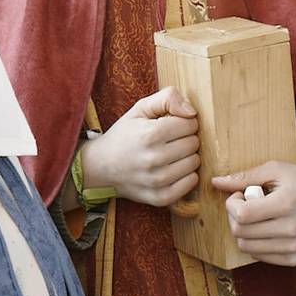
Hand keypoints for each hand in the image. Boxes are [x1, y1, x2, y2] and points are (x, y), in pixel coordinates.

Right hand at [79, 87, 199, 207]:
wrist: (100, 167)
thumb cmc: (124, 135)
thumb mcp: (140, 109)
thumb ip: (167, 98)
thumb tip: (192, 112)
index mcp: (150, 134)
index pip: (190, 123)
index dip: (183, 121)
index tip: (171, 125)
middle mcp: (154, 158)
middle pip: (194, 143)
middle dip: (185, 138)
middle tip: (170, 141)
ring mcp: (157, 181)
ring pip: (195, 163)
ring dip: (186, 157)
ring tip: (170, 155)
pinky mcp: (160, 197)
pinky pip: (191, 183)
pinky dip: (187, 176)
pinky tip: (173, 169)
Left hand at [213, 161, 295, 266]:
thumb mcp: (276, 170)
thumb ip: (245, 176)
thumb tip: (215, 182)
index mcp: (286, 204)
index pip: (243, 214)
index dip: (232, 204)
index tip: (240, 195)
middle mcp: (291, 229)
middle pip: (240, 232)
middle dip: (235, 216)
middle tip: (246, 204)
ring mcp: (293, 247)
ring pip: (246, 247)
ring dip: (243, 230)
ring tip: (256, 216)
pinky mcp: (294, 259)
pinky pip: (258, 256)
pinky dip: (255, 242)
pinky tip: (265, 228)